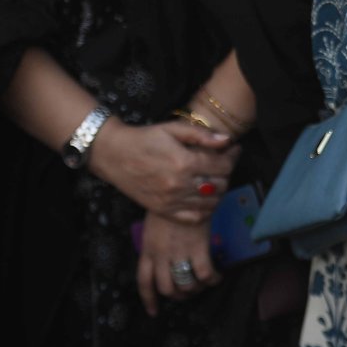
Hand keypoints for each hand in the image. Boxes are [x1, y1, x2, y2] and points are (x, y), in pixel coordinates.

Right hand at [90, 120, 237, 222]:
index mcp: (184, 162)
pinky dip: (205, 210)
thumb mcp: (172, 129)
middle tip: (222, 164)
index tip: (234, 149)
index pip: (223, 166)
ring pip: (211, 203)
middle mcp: (179, 184)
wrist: (112, 154)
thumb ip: (201, 135)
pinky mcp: (163, 210)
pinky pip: (194, 217)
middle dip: (226, 173)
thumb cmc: (144, 138)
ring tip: (214, 179)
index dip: (233, 156)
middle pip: (220, 185)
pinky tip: (203, 198)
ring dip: (218, 191)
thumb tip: (227, 140)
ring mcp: (171, 200)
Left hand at [136, 213, 221, 315]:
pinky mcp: (198, 249)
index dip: (149, 301)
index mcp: (148, 251)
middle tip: (188, 291)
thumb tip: (165, 257)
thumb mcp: (153, 226)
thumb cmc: (168, 204)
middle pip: (167, 288)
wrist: (183, 191)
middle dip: (178, 295)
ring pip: (185, 285)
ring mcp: (179, 254)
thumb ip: (156, 244)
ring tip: (203, 284)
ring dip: (195, 289)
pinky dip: (212, 280)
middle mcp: (161, 256)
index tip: (154, 312)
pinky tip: (218, 276)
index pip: (144, 283)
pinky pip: (205, 274)